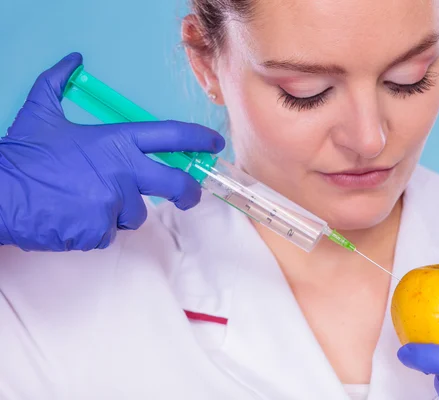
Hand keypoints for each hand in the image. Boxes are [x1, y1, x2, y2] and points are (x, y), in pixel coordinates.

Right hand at [0, 52, 224, 250]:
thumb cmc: (21, 155)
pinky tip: (73, 217)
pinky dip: (95, 228)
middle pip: (176, 184)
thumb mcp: (41, 112)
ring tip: (85, 201)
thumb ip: (59, 83)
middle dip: (188, 192)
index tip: (213, 143)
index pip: (171, 137)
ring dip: (118, 211)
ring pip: (135, 214)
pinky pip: (109, 233)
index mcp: (116, 141)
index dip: (198, 139)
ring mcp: (113, 203)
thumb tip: (72, 60)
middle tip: (189, 196)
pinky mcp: (100, 230)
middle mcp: (122, 171)